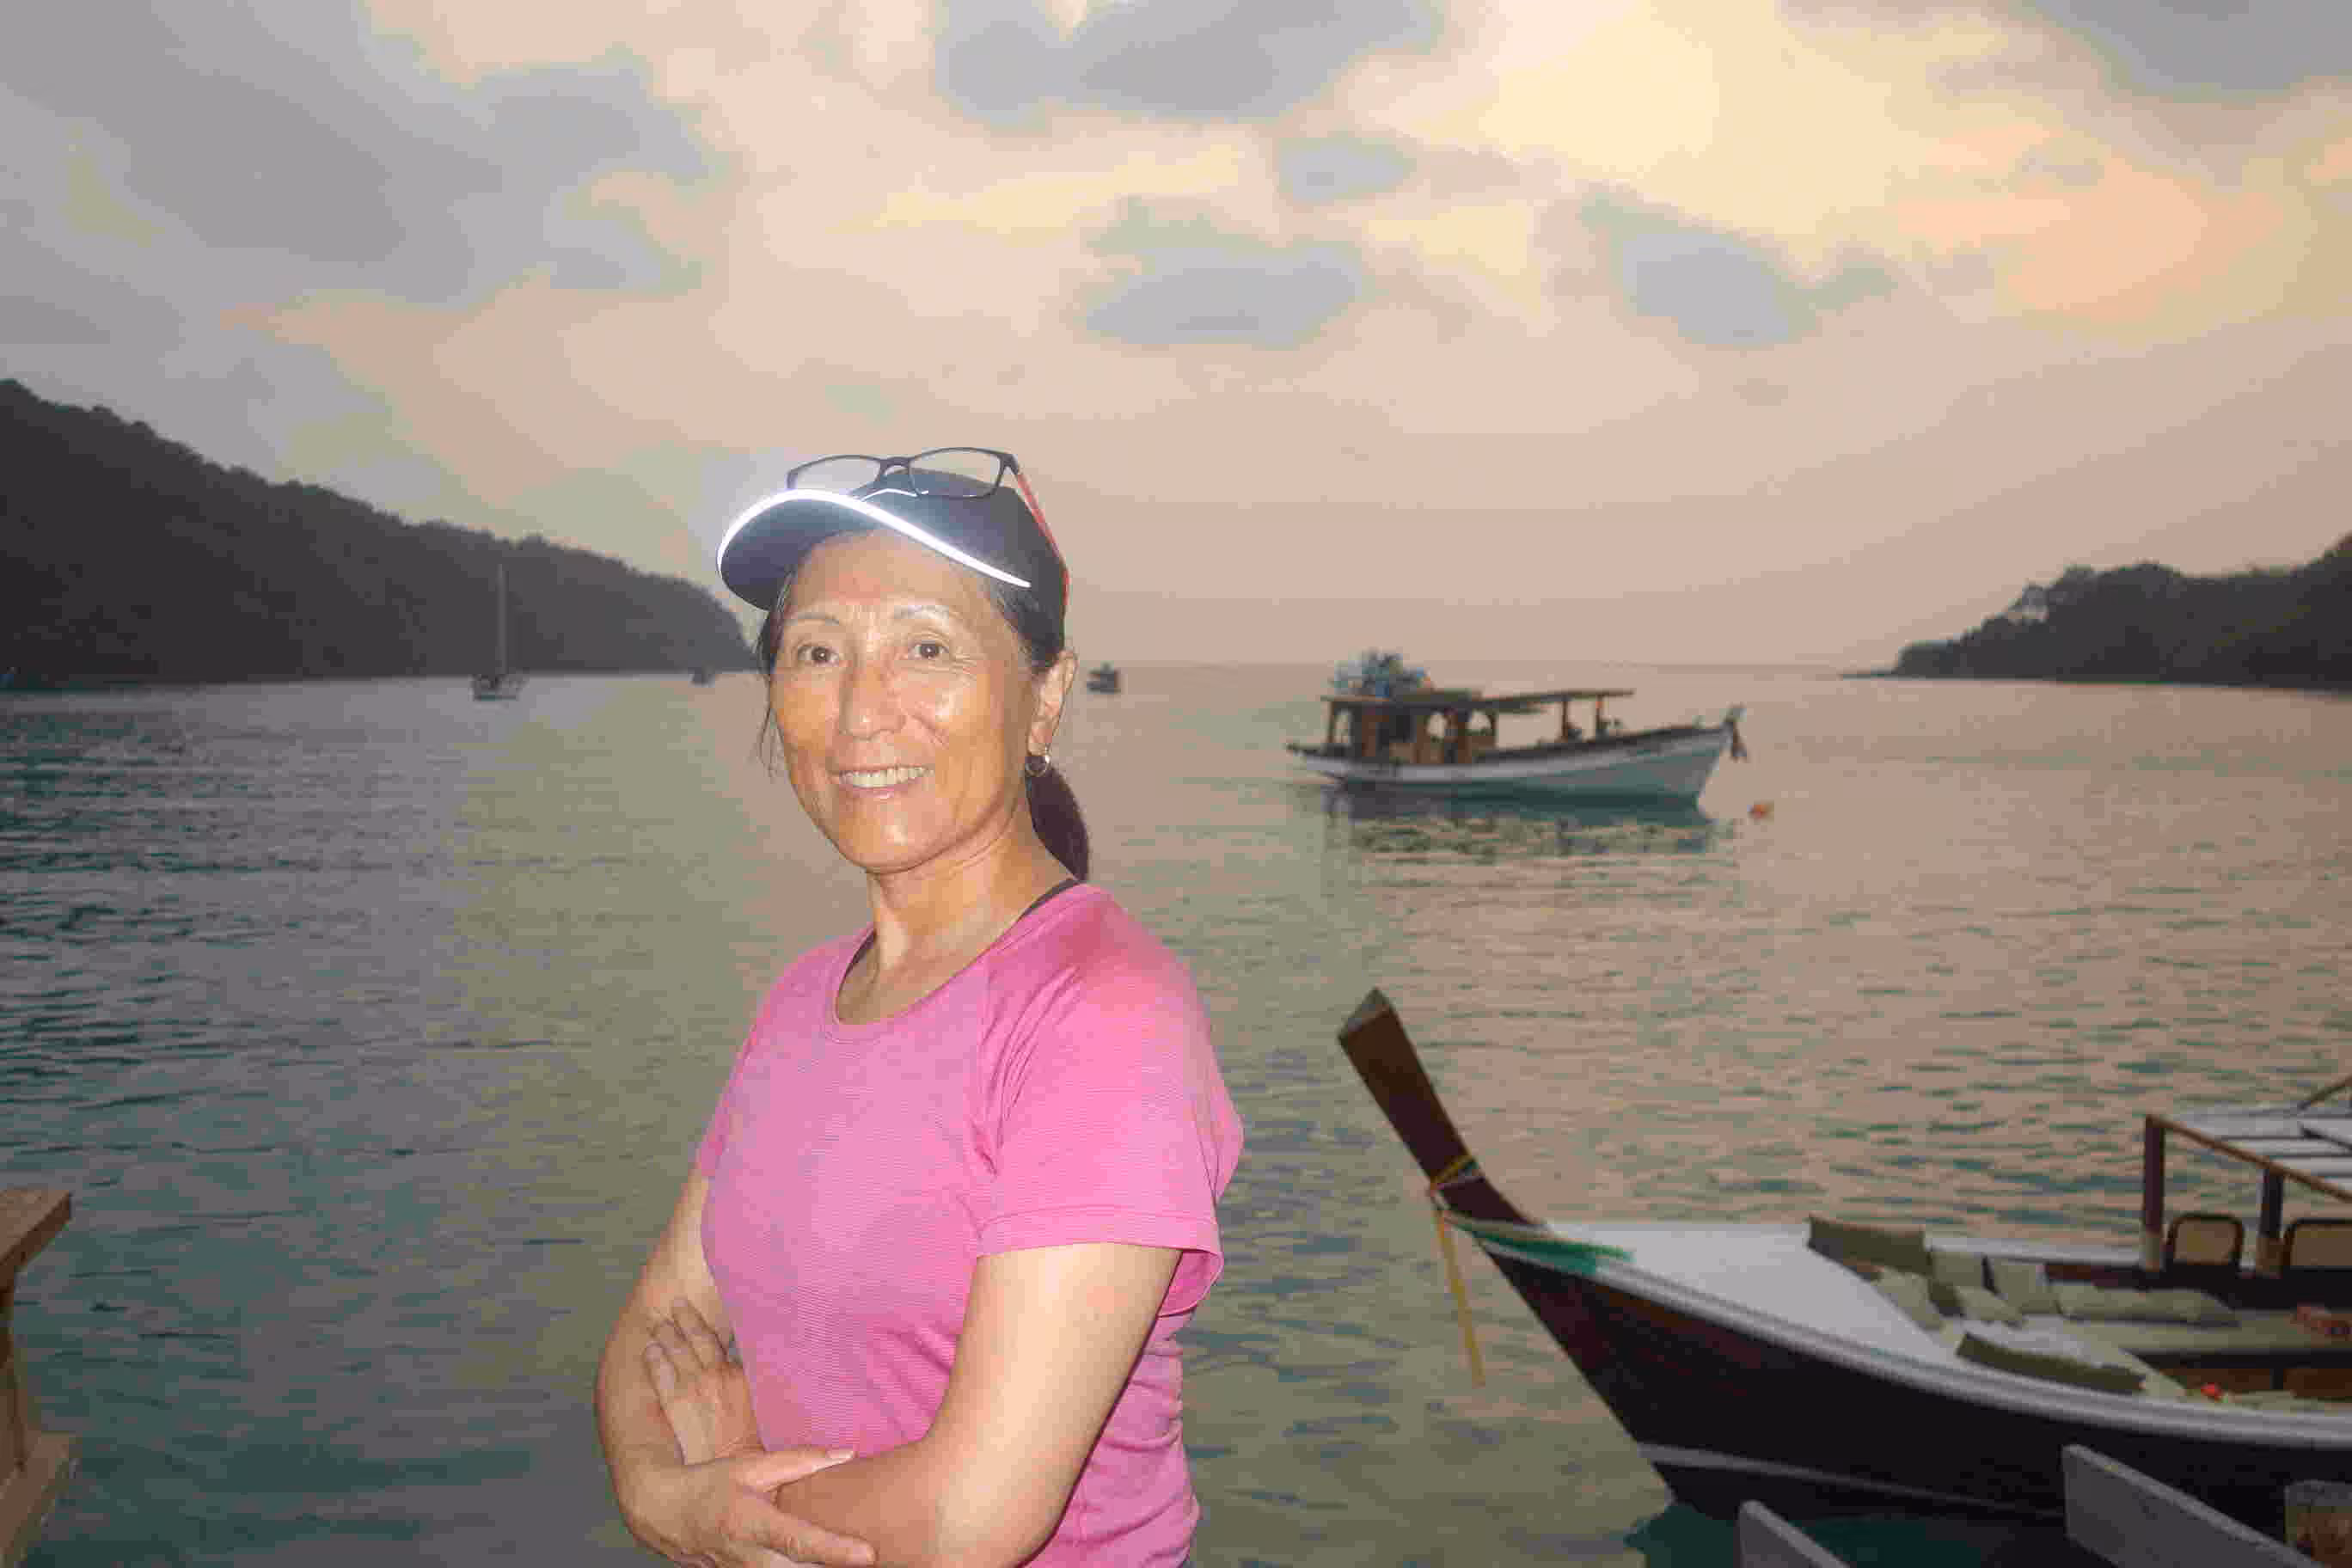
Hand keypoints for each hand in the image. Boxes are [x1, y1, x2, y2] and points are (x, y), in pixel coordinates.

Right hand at [624, 1448, 873, 1567]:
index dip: (835, 1550)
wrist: (665, 1514)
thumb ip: (801, 1461)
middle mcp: (750, 1559)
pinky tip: (823, 1563)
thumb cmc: (710, 1486)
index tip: (868, 1554)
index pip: (800, 1541)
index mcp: (753, 1523)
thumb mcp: (751, 1465)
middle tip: (874, 1561)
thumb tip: (847, 1453)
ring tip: (852, 1561)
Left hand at [646, 1297, 761, 1463]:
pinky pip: (660, 1374)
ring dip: (667, 1334)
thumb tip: (744, 1368)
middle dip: (686, 1319)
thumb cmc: (751, 1442)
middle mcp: (715, 1374)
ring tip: (659, 1323)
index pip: (721, 1341)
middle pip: (697, 1338)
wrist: (734, 1465)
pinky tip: (649, 1349)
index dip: (708, 1325)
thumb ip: (749, 1383)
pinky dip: (654, 1359)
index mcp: (739, 1373)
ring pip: (676, 1351)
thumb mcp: (761, 1405)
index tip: (700, 1313)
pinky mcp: (674, 1404)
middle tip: (676, 1303)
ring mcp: (692, 1387)